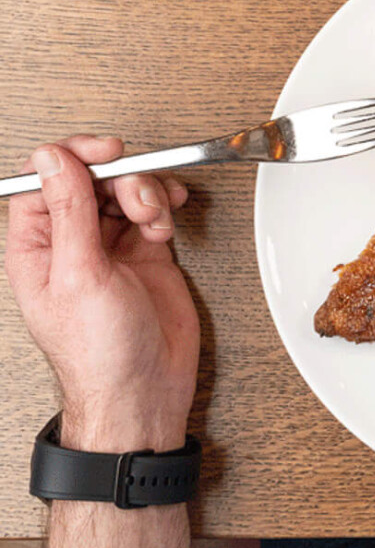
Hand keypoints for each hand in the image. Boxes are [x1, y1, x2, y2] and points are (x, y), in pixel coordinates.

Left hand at [4, 137, 199, 452]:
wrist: (145, 392)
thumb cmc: (99, 355)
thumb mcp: (79, 275)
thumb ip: (68, 210)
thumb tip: (52, 158)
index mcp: (37, 247)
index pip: (44, 178)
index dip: (74, 157)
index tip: (106, 155)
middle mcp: (70, 243)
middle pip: (91, 177)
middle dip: (121, 179)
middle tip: (136, 198)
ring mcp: (108, 246)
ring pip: (124, 188)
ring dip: (145, 193)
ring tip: (154, 219)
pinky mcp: (144, 251)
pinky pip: (153, 207)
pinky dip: (164, 207)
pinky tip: (166, 224)